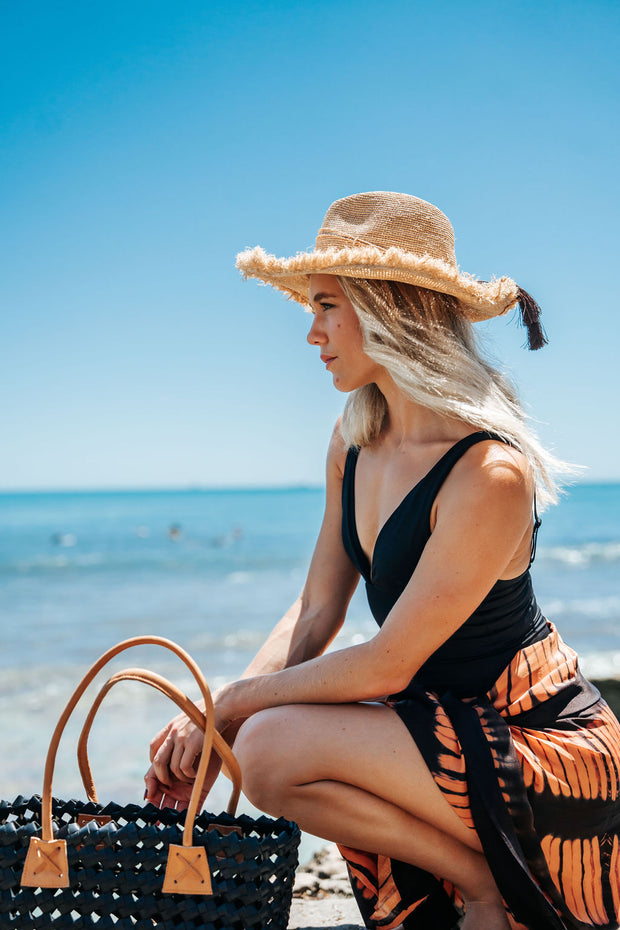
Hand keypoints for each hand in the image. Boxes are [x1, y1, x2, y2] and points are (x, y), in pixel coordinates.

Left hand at [144, 687, 239, 810]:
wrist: (222, 705)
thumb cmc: (210, 715)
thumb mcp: (190, 720)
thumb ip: (181, 731)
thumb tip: (178, 743)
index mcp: (171, 726)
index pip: (153, 746)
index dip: (154, 760)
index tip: (160, 769)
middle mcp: (173, 732)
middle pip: (157, 761)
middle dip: (160, 776)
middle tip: (168, 783)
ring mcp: (182, 738)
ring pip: (172, 767)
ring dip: (179, 777)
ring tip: (188, 778)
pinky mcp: (193, 744)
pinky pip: (184, 767)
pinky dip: (189, 775)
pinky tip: (196, 774)